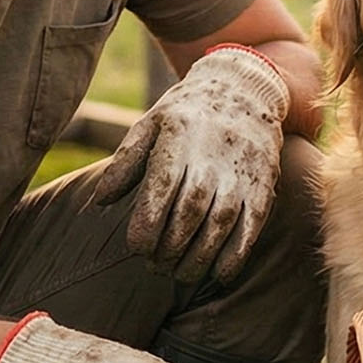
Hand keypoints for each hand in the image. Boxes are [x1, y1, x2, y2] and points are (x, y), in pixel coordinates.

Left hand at [90, 45, 289, 284]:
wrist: (244, 88)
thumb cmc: (185, 113)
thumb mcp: (150, 124)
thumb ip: (126, 162)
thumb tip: (100, 201)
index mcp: (178, 138)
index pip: (162, 187)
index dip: (148, 224)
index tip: (137, 248)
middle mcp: (212, 155)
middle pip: (190, 211)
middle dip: (170, 247)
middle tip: (155, 266)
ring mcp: (240, 172)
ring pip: (220, 223)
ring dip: (199, 257)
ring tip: (180, 274)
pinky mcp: (262, 185)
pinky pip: (251, 225)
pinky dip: (236, 254)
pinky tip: (218, 274)